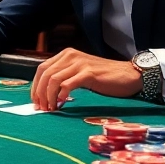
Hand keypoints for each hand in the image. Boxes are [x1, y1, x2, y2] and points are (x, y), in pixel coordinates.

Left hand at [30, 48, 145, 111]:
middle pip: (44, 73)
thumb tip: (47, 95)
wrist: (128, 75)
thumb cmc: (105, 77)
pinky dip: (61, 95)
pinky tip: (62, 103)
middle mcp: (71, 56)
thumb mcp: (80, 73)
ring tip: (51, 108)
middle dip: (39, 93)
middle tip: (42, 108)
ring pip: (53, 79)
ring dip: (48, 96)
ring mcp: (80, 63)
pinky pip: (67, 84)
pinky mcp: (89, 73)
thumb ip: (65, 78)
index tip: (36, 102)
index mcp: (66, 54)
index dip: (35, 86)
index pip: (42, 68)